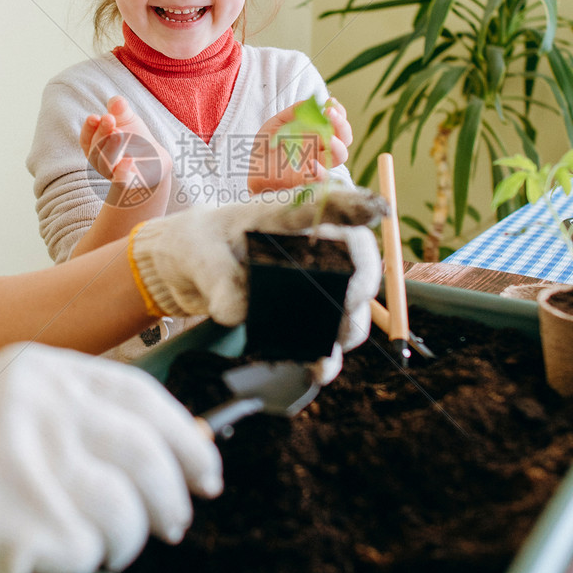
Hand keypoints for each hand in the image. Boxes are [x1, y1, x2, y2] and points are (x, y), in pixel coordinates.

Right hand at [0, 343, 221, 572]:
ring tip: (90, 546)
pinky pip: (77, 556)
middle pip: (144, 457)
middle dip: (169, 500)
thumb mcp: (8, 406)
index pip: (141, 398)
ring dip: (118, 542)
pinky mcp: (6, 523)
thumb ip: (81, 417)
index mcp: (38, 371)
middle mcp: (33, 407)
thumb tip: (179, 444)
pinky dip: (71, 567)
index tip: (206, 472)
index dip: (186, 440)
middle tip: (171, 524)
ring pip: (119, 514)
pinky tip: (37, 557)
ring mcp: (18, 463)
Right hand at [80, 96, 171, 205]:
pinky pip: (122, 182)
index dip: (89, 129)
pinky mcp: (131, 184)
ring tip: (118, 133)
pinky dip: (122, 171)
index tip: (94, 116)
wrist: (157, 161)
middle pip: (95, 151)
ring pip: (105, 166)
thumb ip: (121, 111)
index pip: (87, 139)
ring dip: (109, 149)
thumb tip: (116, 101)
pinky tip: (129, 159)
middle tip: (108, 118)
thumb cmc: (136, 139)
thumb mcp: (129, 121)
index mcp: (97, 147)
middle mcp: (102, 163)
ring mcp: (115, 175)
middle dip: (100, 134)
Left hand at [130, 183, 386, 331]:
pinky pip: (331, 333)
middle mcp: (312, 243)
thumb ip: (217, 278)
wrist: (193, 267)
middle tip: (348, 302)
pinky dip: (329, 355)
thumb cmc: (201, 245)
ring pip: (354, 300)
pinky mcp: (308, 310)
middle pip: (358, 256)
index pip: (325, 203)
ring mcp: (315, 278)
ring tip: (329, 347)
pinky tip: (318, 369)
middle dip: (361, 281)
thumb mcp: (199, 254)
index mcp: (284, 216)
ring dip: (348, 325)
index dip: (356, 205)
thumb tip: (239, 311)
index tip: (379, 211)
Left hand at [248, 97, 352, 193]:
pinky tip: (312, 164)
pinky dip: (321, 172)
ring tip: (328, 138)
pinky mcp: (308, 180)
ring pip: (340, 156)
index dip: (339, 111)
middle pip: (345, 137)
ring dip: (338, 146)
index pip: (337, 122)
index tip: (331, 102)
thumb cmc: (267, 147)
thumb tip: (313, 102)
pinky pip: (323, 178)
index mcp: (317, 133)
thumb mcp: (277, 124)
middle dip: (341, 124)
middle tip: (330, 114)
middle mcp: (321, 148)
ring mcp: (318, 164)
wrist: (253, 170)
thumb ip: (294, 112)